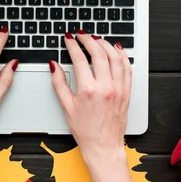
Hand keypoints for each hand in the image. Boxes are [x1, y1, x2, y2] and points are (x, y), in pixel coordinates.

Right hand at [50, 30, 137, 181]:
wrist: (104, 146)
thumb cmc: (85, 131)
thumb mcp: (66, 107)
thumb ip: (59, 83)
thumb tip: (53, 65)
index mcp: (88, 90)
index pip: (80, 59)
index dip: (73, 45)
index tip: (68, 39)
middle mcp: (105, 87)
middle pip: (99, 53)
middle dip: (89, 39)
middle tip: (81, 34)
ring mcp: (118, 89)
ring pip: (115, 57)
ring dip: (105, 44)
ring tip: (97, 38)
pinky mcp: (126, 92)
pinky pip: (127, 68)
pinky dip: (122, 55)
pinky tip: (115, 49)